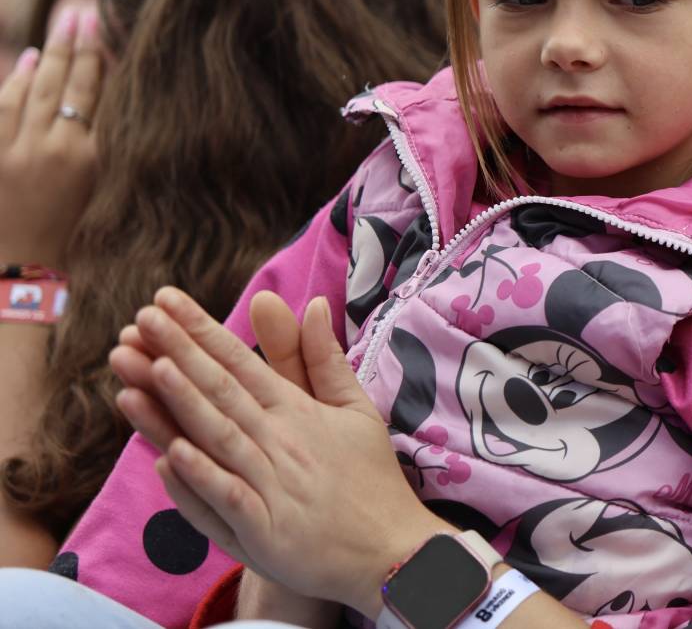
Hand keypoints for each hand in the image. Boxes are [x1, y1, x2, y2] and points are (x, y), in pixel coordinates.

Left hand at [0, 9, 102, 269]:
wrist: (23, 273)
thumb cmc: (73, 237)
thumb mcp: (99, 189)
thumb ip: (102, 146)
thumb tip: (107, 105)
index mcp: (85, 157)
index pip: (91, 92)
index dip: (95, 56)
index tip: (99, 25)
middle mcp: (49, 148)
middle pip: (58, 84)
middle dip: (68, 46)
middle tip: (77, 14)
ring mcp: (13, 153)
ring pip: (26, 92)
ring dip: (40, 60)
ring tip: (53, 36)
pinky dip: (8, 86)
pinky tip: (19, 66)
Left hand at [113, 293, 343, 627]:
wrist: (390, 549)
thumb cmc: (369, 478)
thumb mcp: (355, 409)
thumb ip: (324, 360)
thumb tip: (315, 303)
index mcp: (299, 412)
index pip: (241, 362)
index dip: (201, 331)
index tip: (165, 301)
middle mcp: (281, 442)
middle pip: (222, 392)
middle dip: (178, 352)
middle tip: (141, 318)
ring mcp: (270, 487)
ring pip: (218, 438)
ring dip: (179, 404)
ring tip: (143, 369)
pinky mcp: (264, 532)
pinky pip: (227, 500)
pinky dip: (200, 478)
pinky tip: (169, 455)